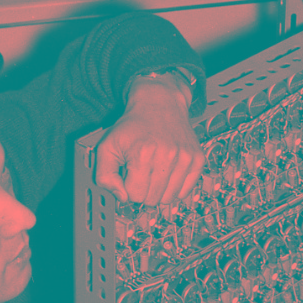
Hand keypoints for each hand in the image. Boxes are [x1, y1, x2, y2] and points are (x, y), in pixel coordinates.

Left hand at [93, 74, 202, 205]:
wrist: (159, 103)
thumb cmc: (133, 126)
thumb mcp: (107, 146)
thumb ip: (105, 176)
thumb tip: (122, 198)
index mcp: (143, 153)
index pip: (134, 195)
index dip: (128, 188)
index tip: (129, 174)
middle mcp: (167, 156)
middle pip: (152, 200)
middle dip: (143, 190)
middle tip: (141, 172)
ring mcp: (185, 158)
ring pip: (169, 198)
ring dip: (159, 190)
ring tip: (154, 172)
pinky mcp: (197, 159)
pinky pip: (185, 192)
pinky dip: (175, 187)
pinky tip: (167, 173)